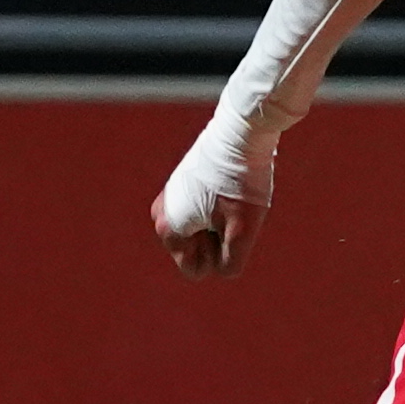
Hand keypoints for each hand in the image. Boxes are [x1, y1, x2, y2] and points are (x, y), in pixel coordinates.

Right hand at [155, 114, 272, 280]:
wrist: (241, 133)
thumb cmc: (241, 182)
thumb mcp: (243, 231)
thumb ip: (230, 263)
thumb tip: (220, 269)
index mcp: (169, 229)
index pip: (195, 270)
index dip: (218, 256)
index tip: (227, 226)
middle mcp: (160, 215)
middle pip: (196, 251)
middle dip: (217, 239)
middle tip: (230, 210)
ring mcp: (169, 198)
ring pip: (201, 231)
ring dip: (220, 223)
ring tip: (230, 197)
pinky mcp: (181, 185)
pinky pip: (202, 213)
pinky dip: (218, 208)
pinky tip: (228, 188)